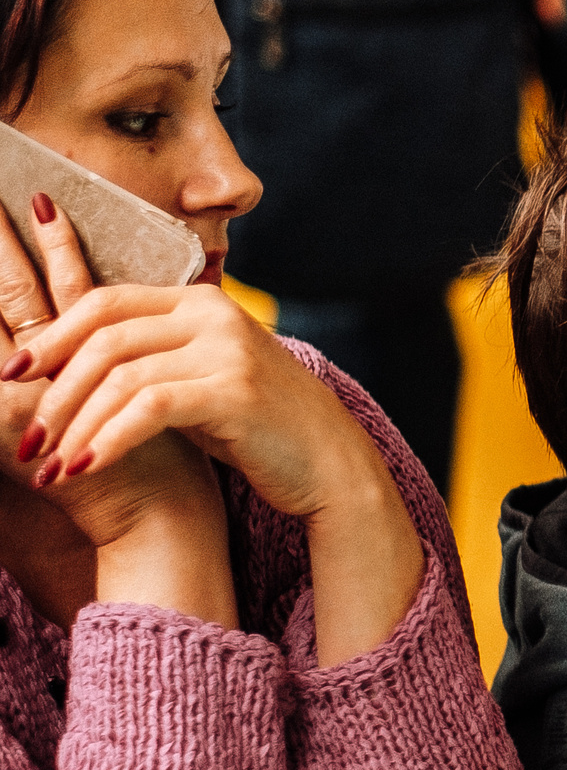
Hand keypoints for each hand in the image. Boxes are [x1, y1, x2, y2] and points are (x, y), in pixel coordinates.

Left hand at [5, 206, 395, 523]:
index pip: (105, 303)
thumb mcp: (201, 380)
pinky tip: (86, 468)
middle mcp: (213, 315)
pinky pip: (149, 410)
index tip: (12, 375)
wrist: (332, 468)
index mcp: (199, 302)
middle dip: (54, 391)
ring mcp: (228, 351)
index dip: (51, 337)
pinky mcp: (236, 393)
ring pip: (121, 377)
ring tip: (50, 466)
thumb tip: (65, 368)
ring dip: (75, 426)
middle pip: (104, 338)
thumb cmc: (259, 431)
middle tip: (26, 438)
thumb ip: (152, 360)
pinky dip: (109, 440)